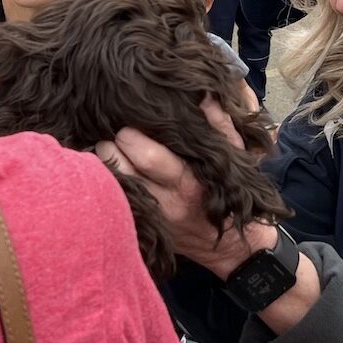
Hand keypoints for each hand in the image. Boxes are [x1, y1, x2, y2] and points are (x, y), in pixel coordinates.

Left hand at [95, 96, 272, 276]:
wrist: (232, 246)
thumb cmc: (233, 194)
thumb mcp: (235, 158)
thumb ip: (220, 126)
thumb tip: (205, 95)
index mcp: (188, 182)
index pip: (147, 155)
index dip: (132, 134)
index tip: (133, 122)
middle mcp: (164, 202)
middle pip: (121, 166)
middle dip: (113, 144)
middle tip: (116, 134)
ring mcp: (151, 217)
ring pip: (112, 184)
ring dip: (106, 163)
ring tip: (112, 150)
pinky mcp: (143, 227)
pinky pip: (114, 200)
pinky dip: (109, 183)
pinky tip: (114, 171)